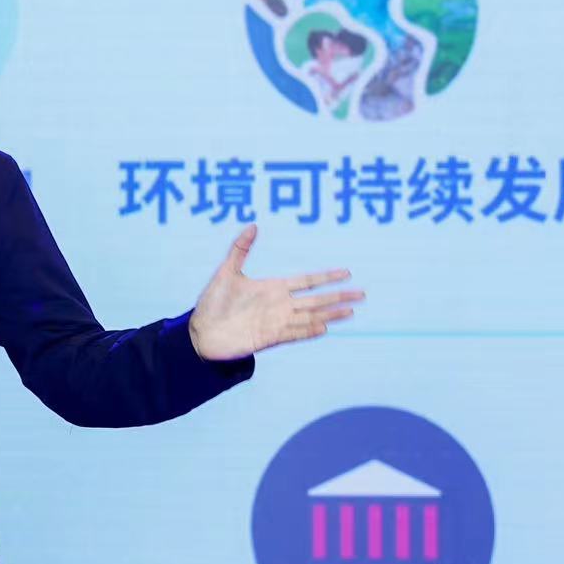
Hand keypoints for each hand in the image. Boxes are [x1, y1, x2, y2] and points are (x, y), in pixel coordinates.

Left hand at [187, 222, 361, 361]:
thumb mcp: (226, 270)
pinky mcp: (268, 338)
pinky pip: (293, 334)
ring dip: (330, 315)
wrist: (201, 331)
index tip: (347, 273)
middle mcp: (280, 305)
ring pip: (310, 317)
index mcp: (273, 288)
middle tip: (362, 294)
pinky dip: (308, 331)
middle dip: (339, 296)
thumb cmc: (212, 302)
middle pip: (316, 300)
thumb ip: (240, 248)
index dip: (326, 277)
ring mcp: (276, 322)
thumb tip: (252, 225)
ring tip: (351, 311)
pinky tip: (324, 327)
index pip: (307, 281)